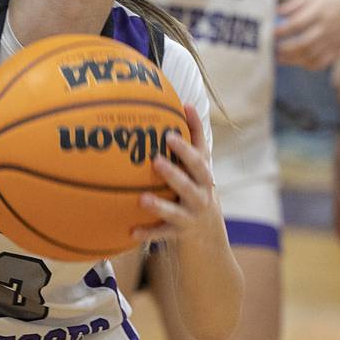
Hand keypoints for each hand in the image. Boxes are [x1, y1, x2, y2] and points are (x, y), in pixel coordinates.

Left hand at [132, 104, 224, 245]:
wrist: (208, 237)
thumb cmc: (195, 189)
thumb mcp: (196, 167)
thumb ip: (191, 138)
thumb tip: (184, 102)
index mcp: (203, 176)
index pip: (199, 154)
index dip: (190, 138)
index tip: (176, 124)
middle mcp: (201, 194)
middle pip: (192, 180)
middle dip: (176, 168)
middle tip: (156, 159)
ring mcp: (191, 215)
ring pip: (176, 210)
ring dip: (159, 205)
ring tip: (142, 199)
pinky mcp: (179, 234)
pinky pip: (161, 233)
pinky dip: (147, 232)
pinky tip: (130, 231)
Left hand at [276, 0, 339, 69]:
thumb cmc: (325, 0)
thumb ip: (292, 5)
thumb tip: (274, 14)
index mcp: (320, 11)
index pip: (298, 24)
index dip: (282, 30)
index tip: (270, 33)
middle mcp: (328, 27)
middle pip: (304, 43)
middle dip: (286, 49)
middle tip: (272, 49)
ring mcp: (333, 40)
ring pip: (311, 56)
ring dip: (292, 60)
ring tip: (279, 58)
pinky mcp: (336, 49)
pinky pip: (321, 63)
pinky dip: (306, 65)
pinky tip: (296, 61)